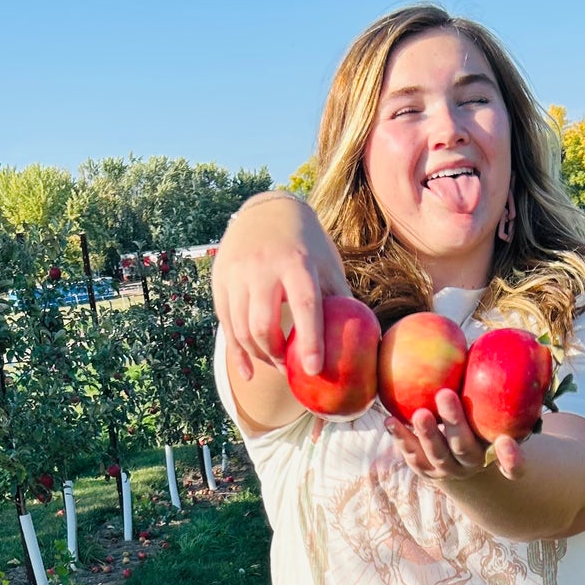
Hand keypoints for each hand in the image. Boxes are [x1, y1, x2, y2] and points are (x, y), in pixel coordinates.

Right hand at [211, 194, 350, 385]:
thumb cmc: (306, 246)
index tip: (315, 370)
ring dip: (261, 356)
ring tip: (277, 363)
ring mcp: (236, 274)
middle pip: (264, 325)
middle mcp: (262, 267)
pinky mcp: (220, 282)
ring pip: (242, 330)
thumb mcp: (327, 265)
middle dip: (277, 355)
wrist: (266, 210)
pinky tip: (249, 374)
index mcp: (296, 262)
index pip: (304, 305)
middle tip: (291, 369)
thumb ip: (340, 300)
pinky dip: (238, 355)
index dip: (310, 340)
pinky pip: (226, 327)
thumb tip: (364, 343)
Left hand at [384, 386, 524, 481]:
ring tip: (418, 413)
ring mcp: (448, 470)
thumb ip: (486, 379)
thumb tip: (482, 338)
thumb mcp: (487, 401)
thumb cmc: (474, 412)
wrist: (454, 452)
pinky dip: (402, 439)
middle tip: (445, 394)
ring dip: (427, 434)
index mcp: (495, 450)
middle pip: (465, 447)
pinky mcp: (426, 470)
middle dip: (455, 422)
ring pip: (438, 455)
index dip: (512, 458)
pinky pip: (414, 456)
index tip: (505, 442)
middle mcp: (472, 463)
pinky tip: (390, 421)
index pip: (513, 465)